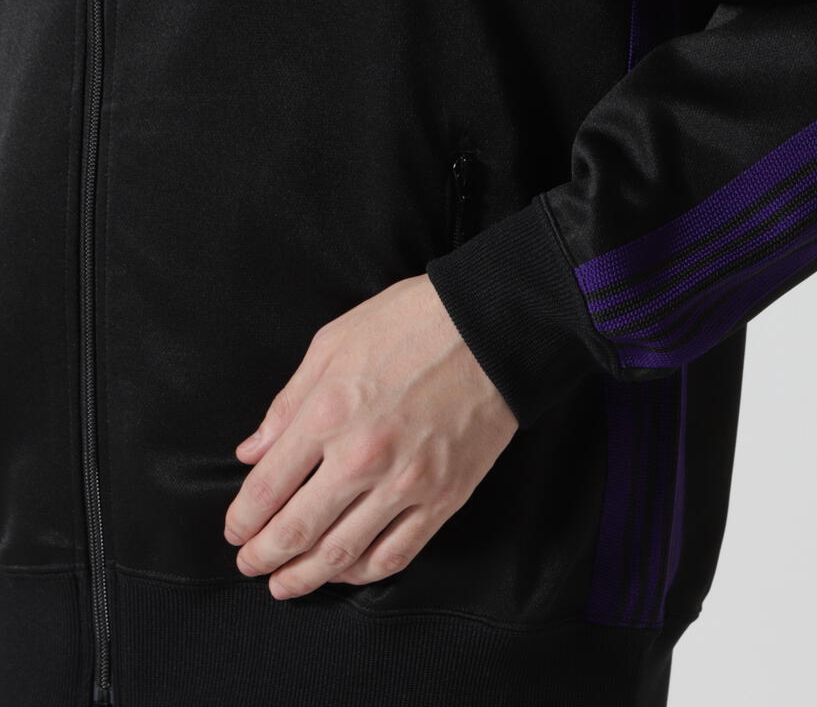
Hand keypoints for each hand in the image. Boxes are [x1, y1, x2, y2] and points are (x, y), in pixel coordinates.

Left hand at [222, 272, 517, 597]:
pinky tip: (345, 570)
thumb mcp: (335, 341)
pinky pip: (395, 554)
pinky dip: (362, 572)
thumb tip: (252, 452)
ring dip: (304, 578)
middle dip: (262, 557)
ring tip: (285, 585)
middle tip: (249, 566)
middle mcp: (361, 457)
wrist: (492, 327)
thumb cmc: (412, 322)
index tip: (235, 531)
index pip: (266, 489)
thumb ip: (289, 401)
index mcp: (328, 414)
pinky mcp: (443, 497)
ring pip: (341, 554)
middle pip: (296, 530)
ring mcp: (405, 483)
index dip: (242, 520)